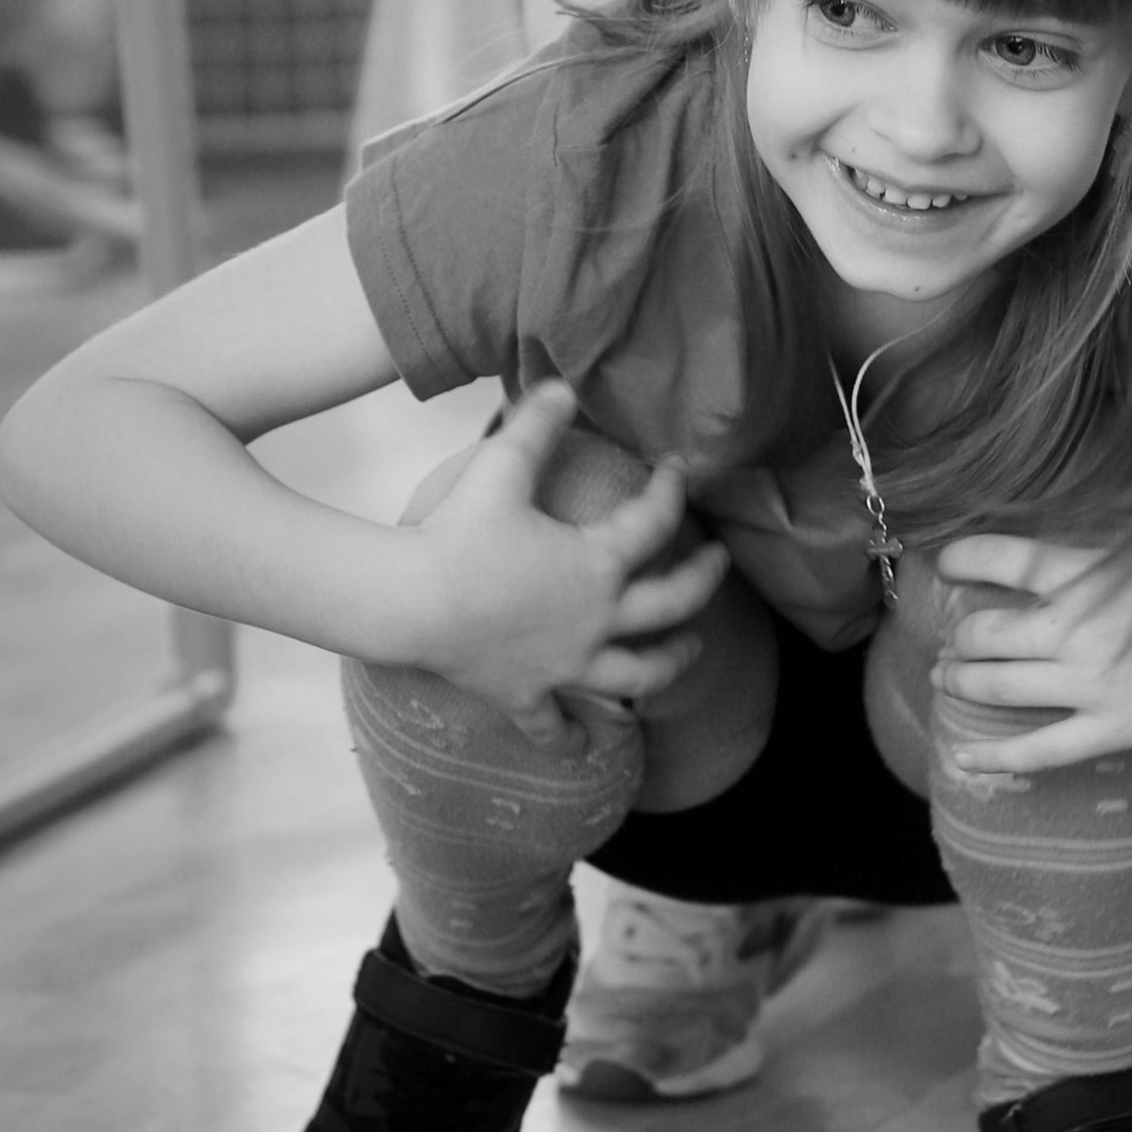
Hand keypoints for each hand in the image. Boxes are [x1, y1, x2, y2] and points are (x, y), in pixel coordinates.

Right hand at [405, 380, 727, 744]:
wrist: (410, 604)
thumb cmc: (458, 535)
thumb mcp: (501, 467)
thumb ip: (536, 424)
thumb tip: (564, 384)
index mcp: (598, 564)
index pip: (655, 522)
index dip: (673, 490)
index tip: (679, 468)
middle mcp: (596, 620)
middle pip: (671, 606)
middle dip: (703, 582)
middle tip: (722, 563)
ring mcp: (565, 664)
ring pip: (636, 674)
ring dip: (669, 664)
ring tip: (691, 655)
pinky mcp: (526, 693)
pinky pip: (554, 723)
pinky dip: (569, 736)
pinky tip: (585, 747)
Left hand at [929, 533, 1131, 772]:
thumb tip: (1128, 456)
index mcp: (1088, 572)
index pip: (1003, 560)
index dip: (963, 559)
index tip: (945, 562)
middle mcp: (1078, 630)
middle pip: (985, 633)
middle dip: (959, 634)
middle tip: (954, 635)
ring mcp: (1090, 685)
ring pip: (998, 688)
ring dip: (960, 682)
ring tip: (947, 676)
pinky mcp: (1109, 728)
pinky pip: (1037, 750)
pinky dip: (993, 756)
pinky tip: (961, 756)